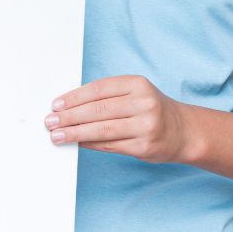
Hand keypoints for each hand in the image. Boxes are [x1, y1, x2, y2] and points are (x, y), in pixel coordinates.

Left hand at [44, 75, 196, 163]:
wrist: (183, 131)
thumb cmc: (150, 108)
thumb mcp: (134, 92)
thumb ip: (106, 96)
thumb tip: (69, 106)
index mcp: (137, 84)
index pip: (98, 89)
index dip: (74, 97)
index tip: (56, 105)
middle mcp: (144, 103)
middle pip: (97, 110)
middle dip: (69, 117)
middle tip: (50, 121)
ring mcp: (145, 126)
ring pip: (101, 129)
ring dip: (75, 133)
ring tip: (57, 135)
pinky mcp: (144, 147)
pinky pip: (110, 145)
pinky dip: (89, 144)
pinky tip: (77, 142)